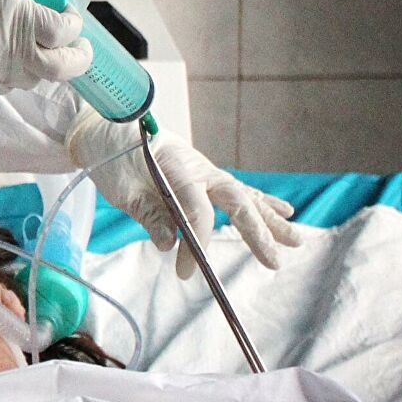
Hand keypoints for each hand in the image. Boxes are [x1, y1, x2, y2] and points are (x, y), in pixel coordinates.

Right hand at [0, 0, 93, 95]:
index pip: (64, 31)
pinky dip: (13, 69)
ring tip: (33, 44)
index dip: (74, 23)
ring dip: (42, 63)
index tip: (68, 15)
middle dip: (78, 58)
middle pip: (62, 69)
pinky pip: (6, 83)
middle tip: (78, 45)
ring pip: (35, 78)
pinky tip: (1, 51)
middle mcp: (9, 49)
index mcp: (16, 15)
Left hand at [69, 107, 302, 278]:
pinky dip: (261, 201)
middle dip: (256, 232)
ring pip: (243, 196)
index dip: (195, 243)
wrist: (105, 129)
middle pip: (234, 200)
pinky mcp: (204, 175)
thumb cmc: (111, 157)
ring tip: (296, 240)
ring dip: (270, 219)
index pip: (195, 209)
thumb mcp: (121, 189)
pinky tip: (285, 211)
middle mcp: (198, 165)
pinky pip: (237, 190)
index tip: (186, 272)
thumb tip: (168, 244)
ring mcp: (204, 169)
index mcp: (175, 164)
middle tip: (273, 262)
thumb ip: (148, 214)